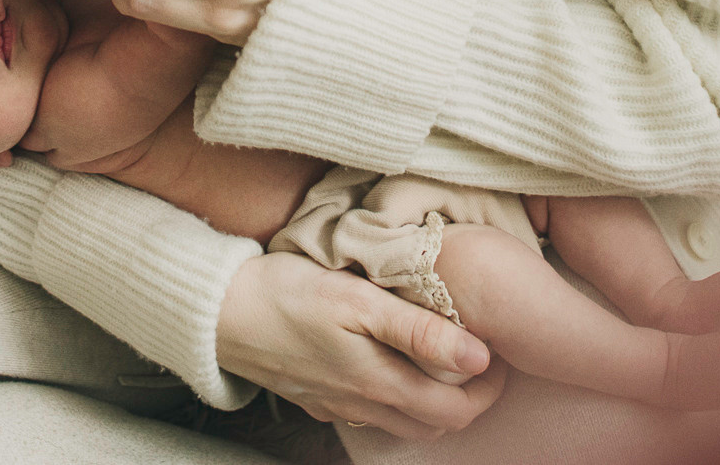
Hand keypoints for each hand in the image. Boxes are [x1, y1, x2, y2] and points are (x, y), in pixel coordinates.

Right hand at [218, 252, 502, 438]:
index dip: (489, 390)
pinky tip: (393, 367)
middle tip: (482, 358)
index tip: (500, 356)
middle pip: (435, 424)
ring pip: (404, 424)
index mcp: (379, 383)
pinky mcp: (317, 399)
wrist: (219, 312)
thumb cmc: (290, 295)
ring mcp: (337, 406)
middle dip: (468, 399)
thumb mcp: (359, 301)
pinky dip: (397, 400)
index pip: (456, 410)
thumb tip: (480, 357)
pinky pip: (370, 415)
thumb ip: (419, 332)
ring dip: (433, 402)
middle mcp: (362, 405)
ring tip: (445, 361)